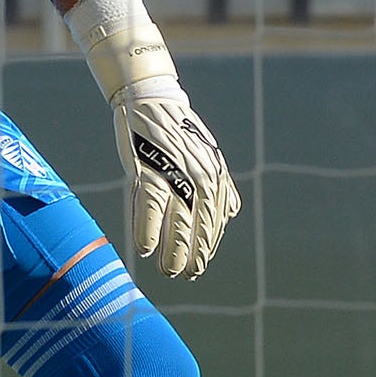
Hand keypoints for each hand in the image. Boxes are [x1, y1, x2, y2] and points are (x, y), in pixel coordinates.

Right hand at [112, 79, 239, 277]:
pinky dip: (148, 230)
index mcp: (215, 176)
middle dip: (193, 255)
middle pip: (199, 225)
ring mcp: (176, 174)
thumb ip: (220, 185)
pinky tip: (146, 248)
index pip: (214, 221)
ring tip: (168, 270)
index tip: (198, 266)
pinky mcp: (149, 170)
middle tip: (184, 275)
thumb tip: (230, 213)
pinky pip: (150, 207)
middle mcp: (201, 177)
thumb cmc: (177, 132)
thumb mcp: (208, 156)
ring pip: (178, 221)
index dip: (205, 246)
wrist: (151, 101)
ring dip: (174, 251)